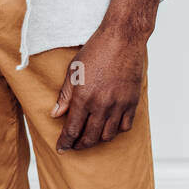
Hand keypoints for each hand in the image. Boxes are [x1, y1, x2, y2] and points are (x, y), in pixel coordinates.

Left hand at [52, 26, 145, 151]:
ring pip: (108, 135)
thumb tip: (56, 114)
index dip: (65, 142)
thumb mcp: (73, 70)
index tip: (61, 148)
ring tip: (91, 137)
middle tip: (74, 146)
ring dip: (97, 140)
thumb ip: (65, 95)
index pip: (72, 130)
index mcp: (83, 97)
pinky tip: (110, 126)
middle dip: (79, 145)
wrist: (122, 39)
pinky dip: (116, 130)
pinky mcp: (132, 102)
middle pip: (90, 137)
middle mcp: (101, 105)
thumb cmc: (96, 50)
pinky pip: (125, 126)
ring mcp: (118, 105)